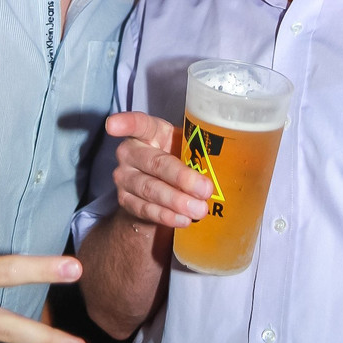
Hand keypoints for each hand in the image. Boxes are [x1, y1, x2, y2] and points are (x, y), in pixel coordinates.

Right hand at [107, 111, 212, 227]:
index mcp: (148, 131)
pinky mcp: (125, 200)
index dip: (125, 123)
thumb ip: (198, 149)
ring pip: (149, 189)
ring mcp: (124, 177)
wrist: (159, 184)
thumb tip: (230, 162)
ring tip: (200, 210)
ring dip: (177, 202)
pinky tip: (184, 220)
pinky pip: (145, 209)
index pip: (137, 123)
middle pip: (154, 163)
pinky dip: (167, 216)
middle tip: (206, 190)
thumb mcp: (185, 145)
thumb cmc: (177, 156)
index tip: (112, 125)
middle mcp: (130, 152)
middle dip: (181, 178)